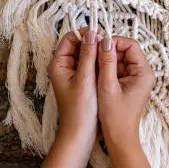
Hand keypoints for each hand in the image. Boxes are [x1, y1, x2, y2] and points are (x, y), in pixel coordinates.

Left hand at [48, 28, 98, 145]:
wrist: (80, 134)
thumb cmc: (79, 110)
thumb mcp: (85, 79)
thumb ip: (88, 55)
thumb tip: (91, 34)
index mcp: (58, 64)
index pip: (70, 38)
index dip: (84, 34)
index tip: (100, 33)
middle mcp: (64, 67)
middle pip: (78, 45)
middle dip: (92, 42)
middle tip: (108, 43)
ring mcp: (73, 74)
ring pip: (86, 55)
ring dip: (97, 52)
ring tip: (110, 53)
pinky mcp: (82, 81)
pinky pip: (90, 65)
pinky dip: (99, 62)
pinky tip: (109, 64)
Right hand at [97, 36, 155, 146]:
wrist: (119, 138)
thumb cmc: (116, 116)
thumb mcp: (107, 86)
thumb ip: (107, 62)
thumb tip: (105, 41)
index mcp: (143, 72)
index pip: (131, 45)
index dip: (114, 41)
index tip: (98, 44)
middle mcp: (143, 73)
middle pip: (125, 51)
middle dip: (108, 50)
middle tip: (92, 53)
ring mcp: (137, 79)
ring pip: (120, 59)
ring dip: (106, 59)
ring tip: (91, 64)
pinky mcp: (129, 84)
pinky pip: (118, 69)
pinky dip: (107, 68)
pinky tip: (95, 73)